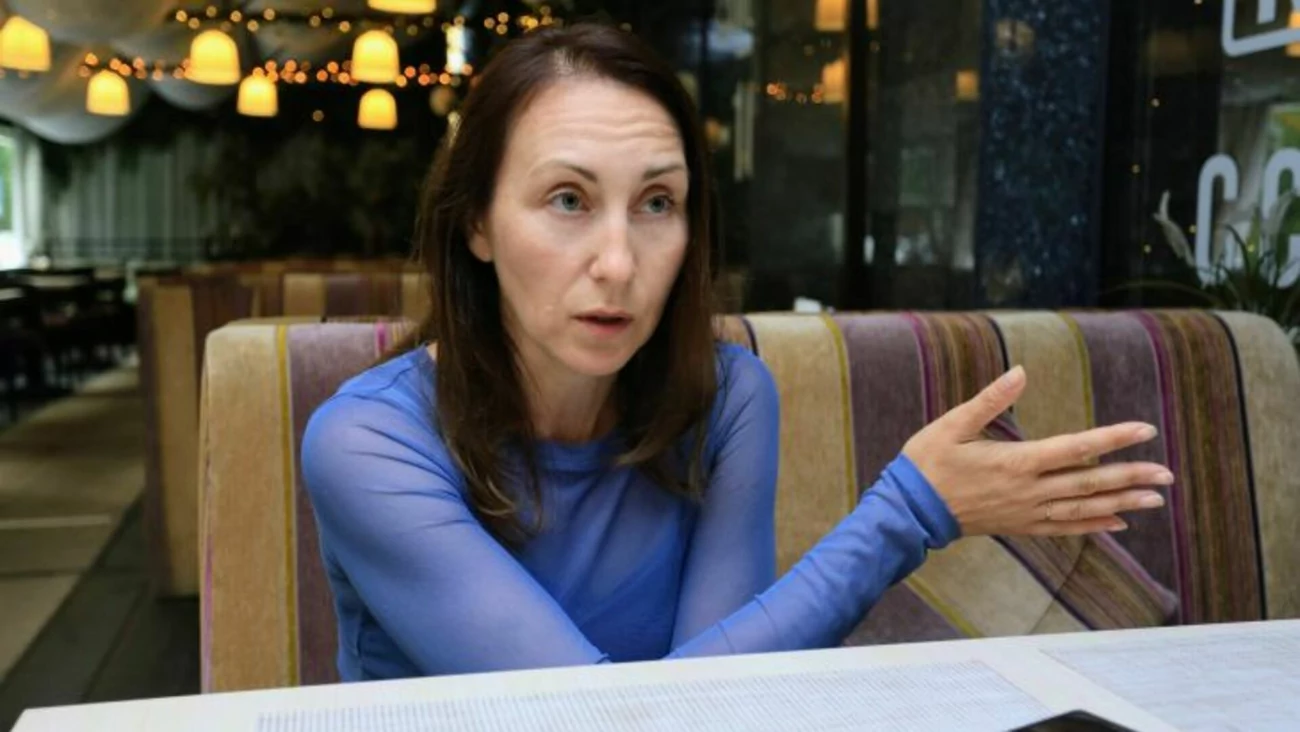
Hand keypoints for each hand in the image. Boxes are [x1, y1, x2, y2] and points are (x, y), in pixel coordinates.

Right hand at [902, 366, 1172, 536]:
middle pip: (1090, 483)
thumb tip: (1020, 372)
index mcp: (1017, 462)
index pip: (1076, 448)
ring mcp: (1026, 512)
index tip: (1145, 430)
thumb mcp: (952, 424)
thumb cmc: (928, 462)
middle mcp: (1029, 490)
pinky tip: (1117, 523)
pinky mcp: (1020, 525)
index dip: (1113, 438)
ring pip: (1084, 509)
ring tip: (1155, 499)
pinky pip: (1065, 528)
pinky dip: (1093, 526)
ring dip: (1122, 503)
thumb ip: (990, 400)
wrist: (910, 510)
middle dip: (1132, 477)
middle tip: (1168, 475)